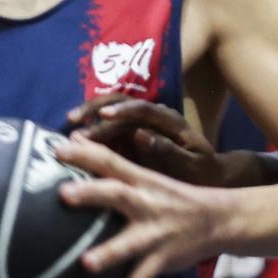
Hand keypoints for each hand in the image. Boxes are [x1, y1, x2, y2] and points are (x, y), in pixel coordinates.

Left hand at [54, 136, 222, 277]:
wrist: (218, 219)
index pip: (110, 161)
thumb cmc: (170, 196)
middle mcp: (146, 203)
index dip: (85, 154)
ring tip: (86, 264)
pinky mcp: (162, 259)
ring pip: (130, 243)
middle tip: (63, 194)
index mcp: (140, 179)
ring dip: (109, 253)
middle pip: (117, 194)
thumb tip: (71, 140)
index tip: (57, 149)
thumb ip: (110, 163)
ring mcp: (155, 233)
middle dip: (91, 194)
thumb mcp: (145, 177)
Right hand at [66, 97, 227, 187]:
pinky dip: (92, 127)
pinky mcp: (131, 132)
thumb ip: (168, 151)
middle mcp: (154, 115)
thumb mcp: (191, 166)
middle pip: (123, 101)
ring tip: (70, 123)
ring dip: (91, 113)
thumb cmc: (201, 173)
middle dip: (98, 108)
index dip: (123, 110)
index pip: (145, 109)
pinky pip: (109, 126)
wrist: (207, 175)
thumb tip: (140, 134)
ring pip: (112, 109)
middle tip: (75, 121)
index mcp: (171, 121)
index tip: (104, 117)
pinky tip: (75, 136)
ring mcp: (141, 121)